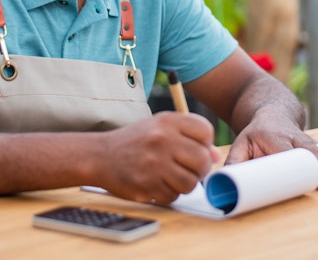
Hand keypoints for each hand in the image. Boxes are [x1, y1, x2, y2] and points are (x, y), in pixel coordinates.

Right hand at [96, 111, 221, 204]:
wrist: (100, 155)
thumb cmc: (135, 141)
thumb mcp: (159, 127)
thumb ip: (188, 137)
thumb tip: (216, 155)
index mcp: (167, 121)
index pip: (205, 130)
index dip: (205, 142)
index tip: (195, 147)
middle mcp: (162, 139)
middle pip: (202, 160)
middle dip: (199, 168)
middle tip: (188, 168)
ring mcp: (154, 163)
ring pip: (191, 182)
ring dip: (185, 183)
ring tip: (172, 176)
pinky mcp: (147, 185)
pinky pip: (173, 196)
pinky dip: (169, 193)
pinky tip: (157, 183)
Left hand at [225, 111, 317, 189]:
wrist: (270, 114)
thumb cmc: (255, 134)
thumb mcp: (241, 143)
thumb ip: (235, 163)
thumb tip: (222, 184)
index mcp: (272, 135)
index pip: (286, 148)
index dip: (297, 161)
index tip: (307, 177)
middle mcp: (292, 136)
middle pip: (309, 149)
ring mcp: (305, 139)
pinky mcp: (315, 144)